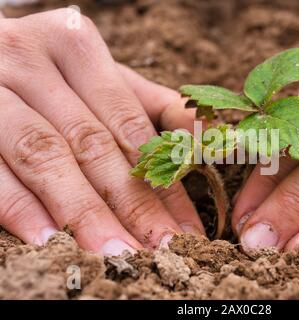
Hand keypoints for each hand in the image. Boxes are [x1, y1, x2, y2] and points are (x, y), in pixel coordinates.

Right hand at [0, 9, 204, 254]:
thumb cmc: (52, 74)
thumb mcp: (101, 78)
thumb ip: (151, 107)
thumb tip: (209, 142)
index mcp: (76, 48)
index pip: (132, 126)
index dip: (163, 179)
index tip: (187, 227)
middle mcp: (30, 60)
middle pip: (93, 144)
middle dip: (130, 204)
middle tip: (159, 250)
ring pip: (45, 155)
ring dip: (83, 211)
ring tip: (115, 253)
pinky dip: (20, 205)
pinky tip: (48, 240)